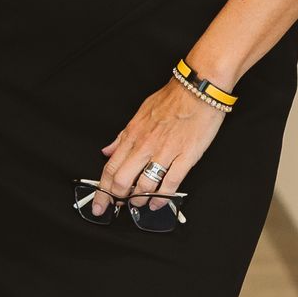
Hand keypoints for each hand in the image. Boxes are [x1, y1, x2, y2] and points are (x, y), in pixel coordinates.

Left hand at [90, 77, 229, 210]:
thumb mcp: (140, 114)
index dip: (102, 190)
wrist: (198, 89)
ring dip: (138, 200)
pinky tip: (157, 203)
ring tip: (138, 205)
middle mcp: (145, 145)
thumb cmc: (171, 99)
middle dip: (116, 198)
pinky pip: (170, 183)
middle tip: (117, 207)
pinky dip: (162, 197)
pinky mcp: (186, 156)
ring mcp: (165, 152)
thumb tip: (108, 151)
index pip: (110, 168)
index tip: (99, 203)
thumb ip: (123, 136)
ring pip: (144, 185)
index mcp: (133, 135)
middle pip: (122, 180)